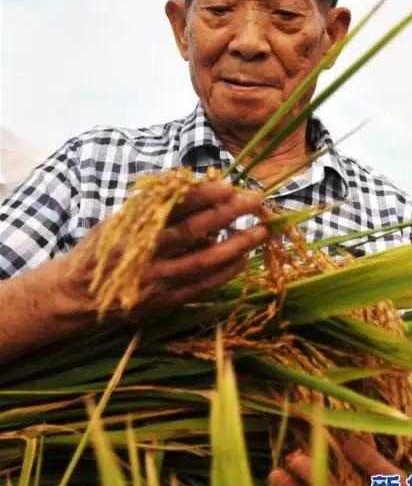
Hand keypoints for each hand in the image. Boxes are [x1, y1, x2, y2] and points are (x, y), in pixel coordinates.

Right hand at [54, 179, 268, 315]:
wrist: (76, 294)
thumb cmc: (102, 248)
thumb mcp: (120, 219)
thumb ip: (152, 206)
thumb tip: (192, 184)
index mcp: (133, 226)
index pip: (173, 206)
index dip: (202, 194)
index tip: (228, 184)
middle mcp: (145, 253)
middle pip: (193, 231)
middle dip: (227, 214)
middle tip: (255, 200)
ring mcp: (156, 280)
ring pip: (203, 262)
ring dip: (235, 246)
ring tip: (260, 231)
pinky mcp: (163, 301)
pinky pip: (201, 287)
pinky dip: (224, 273)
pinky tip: (242, 259)